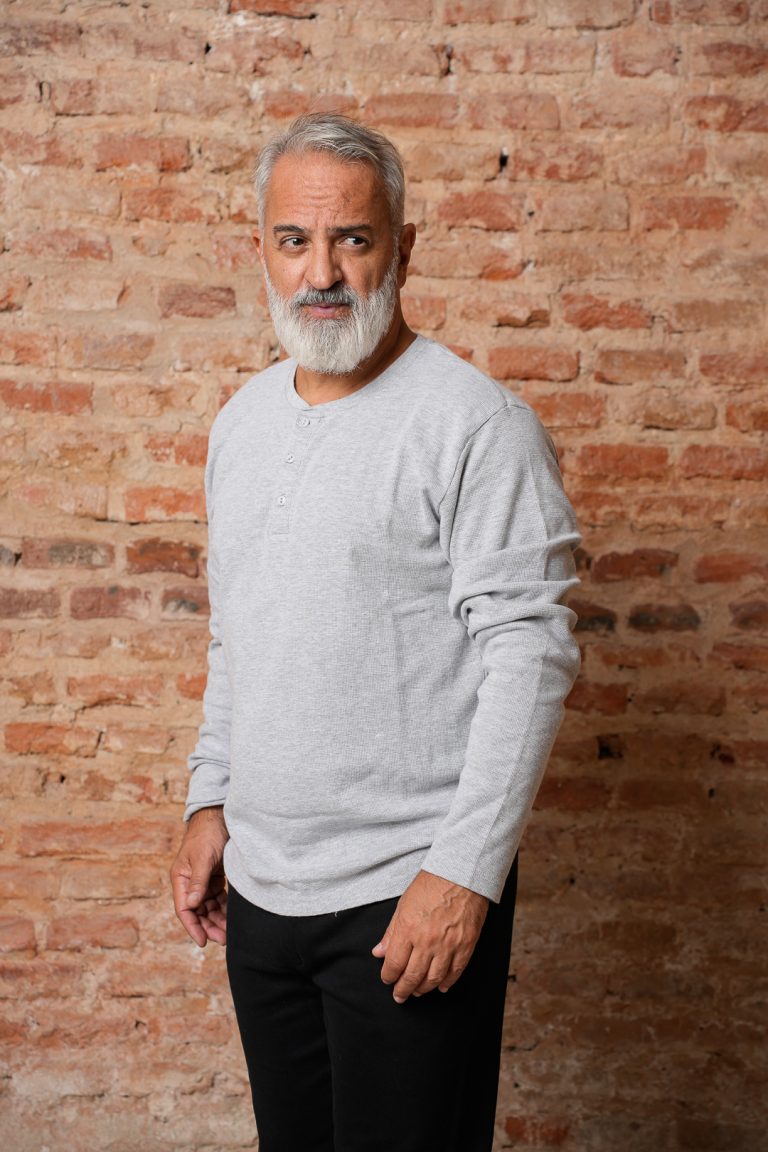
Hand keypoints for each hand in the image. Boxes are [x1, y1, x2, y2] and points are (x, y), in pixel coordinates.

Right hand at [170, 806, 228, 947]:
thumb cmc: (207, 833)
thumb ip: (198, 882)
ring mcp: (203, 879)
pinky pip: (219, 898)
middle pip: (197, 911)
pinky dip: (225, 908)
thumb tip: (191, 905)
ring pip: (209, 907)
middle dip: (209, 926)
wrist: (220, 815)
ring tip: (230, 932)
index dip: (193, 927)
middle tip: (223, 940)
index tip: (203, 942)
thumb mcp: (203, 858)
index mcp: (180, 878)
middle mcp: (190, 881)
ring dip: (218, 920)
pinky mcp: (215, 876)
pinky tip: (233, 916)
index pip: (184, 909)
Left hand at [371, 870, 488, 1003]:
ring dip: (423, 989)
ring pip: (433, 979)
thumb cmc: (431, 884)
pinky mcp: (466, 945)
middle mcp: (427, 940)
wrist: (461, 873)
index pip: (394, 963)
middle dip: (403, 989)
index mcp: (408, 928)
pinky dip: (447, 983)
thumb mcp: (404, 904)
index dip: (388, 976)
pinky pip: (455, 972)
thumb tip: (379, 952)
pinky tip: (440, 987)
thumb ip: (391, 932)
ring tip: (417, 992)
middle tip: (399, 996)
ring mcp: (448, 945)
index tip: (387, 979)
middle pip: (412, 976)